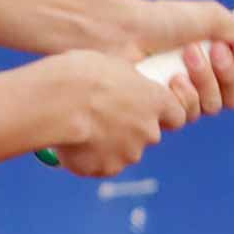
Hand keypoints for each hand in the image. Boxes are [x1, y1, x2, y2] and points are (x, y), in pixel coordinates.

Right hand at [44, 50, 190, 177]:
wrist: (56, 103)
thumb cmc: (81, 75)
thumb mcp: (112, 64)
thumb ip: (127, 82)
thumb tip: (125, 84)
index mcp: (155, 101)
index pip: (177, 115)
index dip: (161, 113)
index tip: (145, 107)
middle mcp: (149, 131)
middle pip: (148, 134)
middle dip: (131, 128)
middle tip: (103, 115)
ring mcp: (129, 153)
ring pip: (123, 151)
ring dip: (109, 144)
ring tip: (81, 127)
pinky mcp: (106, 168)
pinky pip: (101, 164)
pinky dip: (90, 157)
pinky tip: (71, 142)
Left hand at [119, 0, 233, 120]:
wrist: (121, 32)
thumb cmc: (159, 20)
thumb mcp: (208, 16)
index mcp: (210, 55)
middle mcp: (197, 79)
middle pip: (232, 95)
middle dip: (229, 73)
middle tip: (213, 50)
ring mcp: (178, 96)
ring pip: (212, 106)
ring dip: (206, 81)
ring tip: (186, 56)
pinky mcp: (160, 111)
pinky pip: (187, 115)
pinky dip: (185, 97)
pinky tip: (172, 79)